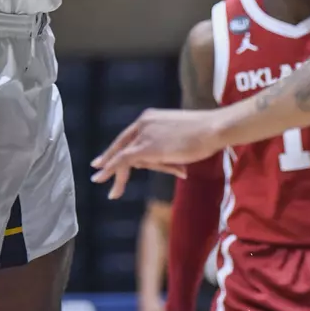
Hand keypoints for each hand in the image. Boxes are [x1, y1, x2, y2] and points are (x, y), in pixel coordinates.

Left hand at [91, 107, 221, 199]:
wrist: (212, 129)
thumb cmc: (204, 134)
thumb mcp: (182, 141)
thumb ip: (170, 151)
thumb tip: (173, 167)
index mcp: (151, 117)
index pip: (130, 136)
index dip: (117, 148)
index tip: (106, 157)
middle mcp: (144, 122)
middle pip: (123, 145)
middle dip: (109, 161)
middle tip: (97, 174)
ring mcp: (144, 134)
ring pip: (123, 156)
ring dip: (117, 176)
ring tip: (112, 192)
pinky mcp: (146, 147)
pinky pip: (123, 159)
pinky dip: (111, 169)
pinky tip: (101, 177)